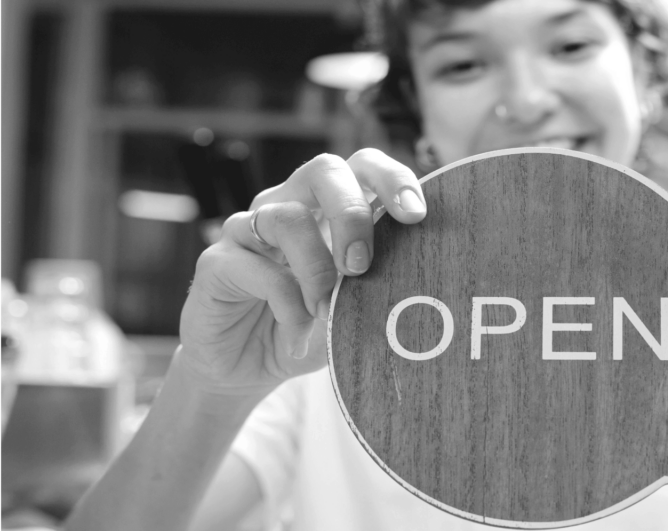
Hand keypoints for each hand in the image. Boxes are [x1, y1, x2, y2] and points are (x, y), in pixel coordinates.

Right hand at [178, 150, 426, 396]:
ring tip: (324, 311)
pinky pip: (254, 267)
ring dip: (315, 267)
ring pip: (286, 217)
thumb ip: (380, 290)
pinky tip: (298, 333)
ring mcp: (250, 230)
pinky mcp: (217, 261)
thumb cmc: (310, 331)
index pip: (363, 167)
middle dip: (351, 213)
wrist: (246, 370)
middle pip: (323, 170)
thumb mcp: (354, 312)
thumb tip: (416, 285)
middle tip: (361, 264)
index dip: (391, 179)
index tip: (415, 215)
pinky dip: (286, 303)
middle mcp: (290, 206)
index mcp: (330, 209)